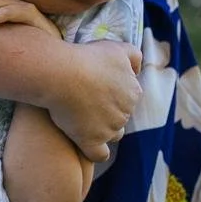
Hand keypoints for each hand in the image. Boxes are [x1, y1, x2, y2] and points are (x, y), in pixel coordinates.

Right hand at [46, 41, 141, 162]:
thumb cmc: (87, 57)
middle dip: (106, 111)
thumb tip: (138, 70)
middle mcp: (126, 113)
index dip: (111, 93)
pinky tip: (85, 143)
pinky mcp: (91, 141)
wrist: (62, 74)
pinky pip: (98, 154)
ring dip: (100, 129)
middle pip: (119, 117)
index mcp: (134, 92)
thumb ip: (134, 56)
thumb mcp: (116, 47)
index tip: (93, 87)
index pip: (127, 98)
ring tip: (80, 118)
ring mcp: (109, 129)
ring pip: (110, 134)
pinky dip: (94, 151)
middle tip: (83, 100)